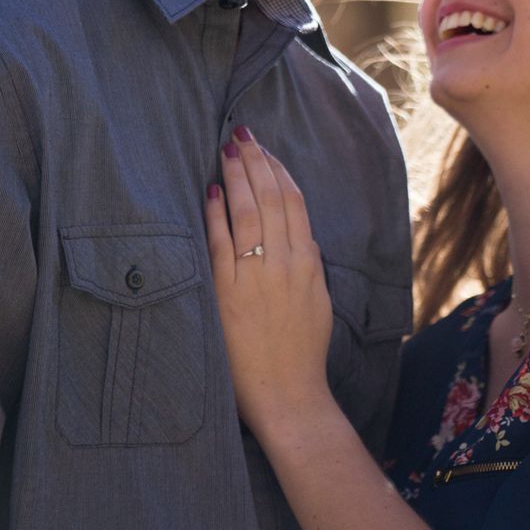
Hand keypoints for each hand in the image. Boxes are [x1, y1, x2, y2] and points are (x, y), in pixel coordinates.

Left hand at [204, 127, 334, 435]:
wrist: (291, 395)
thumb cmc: (302, 352)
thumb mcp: (317, 300)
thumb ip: (307, 264)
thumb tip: (297, 236)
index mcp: (309, 262)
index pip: (293, 201)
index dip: (278, 170)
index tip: (265, 150)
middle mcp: (285, 262)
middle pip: (270, 197)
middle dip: (255, 161)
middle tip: (241, 134)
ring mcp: (257, 276)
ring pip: (248, 212)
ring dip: (237, 176)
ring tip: (226, 150)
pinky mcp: (230, 294)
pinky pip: (221, 245)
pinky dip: (217, 215)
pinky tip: (212, 192)